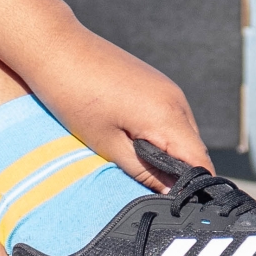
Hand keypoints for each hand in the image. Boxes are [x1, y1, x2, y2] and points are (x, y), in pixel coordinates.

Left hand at [24, 21, 212, 190]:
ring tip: (140, 170)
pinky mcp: (155, 84)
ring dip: (168, 156)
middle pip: (194, 150)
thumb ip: (144, 172)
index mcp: (168, 116)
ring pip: (182, 135)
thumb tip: (171, 194)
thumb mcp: (108, 145)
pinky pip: (169, 119)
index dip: (193, 188)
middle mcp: (176, 100)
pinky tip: (133, 144)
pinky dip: (160, 137)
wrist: (56, 48)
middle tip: (153, 194)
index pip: (200, 163)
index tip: (176, 207)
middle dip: (180, 174)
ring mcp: (167, 89)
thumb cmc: (75, 97)